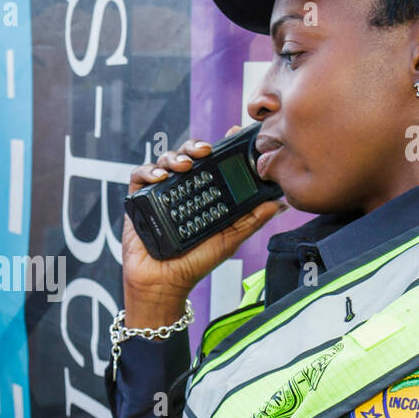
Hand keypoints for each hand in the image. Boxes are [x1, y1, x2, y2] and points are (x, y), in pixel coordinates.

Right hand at [121, 128, 285, 327]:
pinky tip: (160, 178)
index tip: (232, 134)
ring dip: (174, 156)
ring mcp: (160, 193)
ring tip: (184, 165)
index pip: (212, 162)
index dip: (221, 145)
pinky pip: (139, 176)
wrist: (165, 283)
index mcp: (203, 194)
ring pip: (165, 160)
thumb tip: (279, 203)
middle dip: (196, 145)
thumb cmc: (194, 264)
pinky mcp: (139, 200)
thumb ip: (251, 220)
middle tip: (206, 150)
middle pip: (188, 154)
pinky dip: (149, 171)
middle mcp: (182, 189)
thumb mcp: (229, 239)